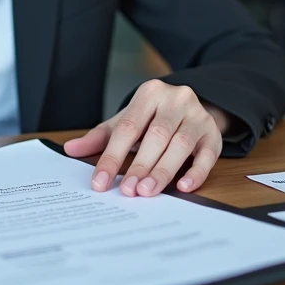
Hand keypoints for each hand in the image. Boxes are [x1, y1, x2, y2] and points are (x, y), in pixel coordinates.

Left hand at [63, 80, 227, 196]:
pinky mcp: (214, 133)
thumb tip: (70, 149)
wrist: (193, 107)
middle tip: (128, 191)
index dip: (112, 156)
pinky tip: (183, 187)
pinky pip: (207, 154)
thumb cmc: (153, 118)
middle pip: (156, 135)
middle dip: (140, 165)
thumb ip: (101, 137)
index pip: (128, 127)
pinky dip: (196, 172)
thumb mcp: (127, 121)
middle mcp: (176, 99)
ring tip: (148, 191)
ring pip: (181, 144)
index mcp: (150, 93)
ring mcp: (198, 115)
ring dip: (163, 170)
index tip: (101, 182)